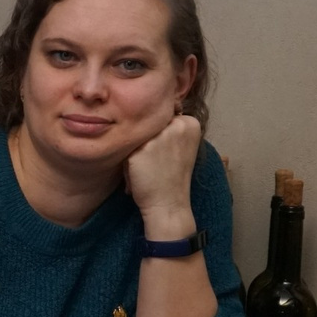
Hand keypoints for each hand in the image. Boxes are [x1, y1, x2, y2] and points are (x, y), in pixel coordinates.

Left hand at [122, 114, 199, 237]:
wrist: (168, 204)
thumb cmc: (171, 176)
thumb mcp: (180, 145)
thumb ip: (170, 127)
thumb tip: (150, 112)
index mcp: (190, 123)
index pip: (163, 116)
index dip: (158, 134)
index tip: (165, 153)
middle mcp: (177, 124)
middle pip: (148, 123)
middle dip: (146, 140)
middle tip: (155, 162)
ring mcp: (159, 136)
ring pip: (136, 134)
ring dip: (135, 149)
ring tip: (145, 167)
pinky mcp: (141, 148)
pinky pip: (126, 147)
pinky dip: (127, 161)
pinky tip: (138, 172)